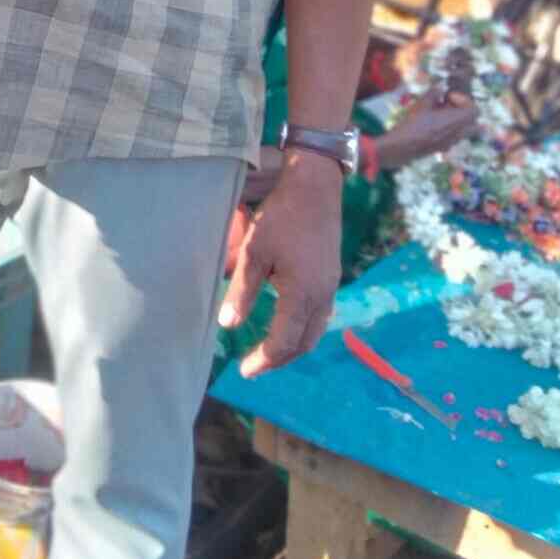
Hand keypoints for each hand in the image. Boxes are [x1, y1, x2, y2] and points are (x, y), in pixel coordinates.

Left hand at [218, 151, 340, 377]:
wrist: (316, 187)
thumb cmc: (281, 217)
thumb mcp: (254, 252)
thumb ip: (242, 291)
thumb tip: (227, 325)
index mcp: (302, 294)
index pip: (283, 342)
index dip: (263, 360)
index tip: (244, 371)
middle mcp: (322, 296)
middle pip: (303, 343)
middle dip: (279, 359)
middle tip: (255, 366)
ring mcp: (331, 286)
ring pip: (315, 330)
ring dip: (293, 345)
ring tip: (269, 349)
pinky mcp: (332, 276)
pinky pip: (320, 314)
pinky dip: (303, 327)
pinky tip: (287, 321)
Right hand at [378, 89, 477, 171]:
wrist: (402, 147)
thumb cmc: (413, 124)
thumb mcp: (422, 104)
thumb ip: (434, 94)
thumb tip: (439, 89)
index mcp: (456, 121)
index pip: (474, 110)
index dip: (463, 100)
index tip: (448, 96)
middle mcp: (458, 134)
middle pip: (474, 122)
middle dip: (464, 111)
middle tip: (449, 105)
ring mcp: (452, 143)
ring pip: (465, 131)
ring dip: (457, 120)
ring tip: (439, 114)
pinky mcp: (443, 148)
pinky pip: (454, 137)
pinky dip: (449, 129)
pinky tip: (432, 124)